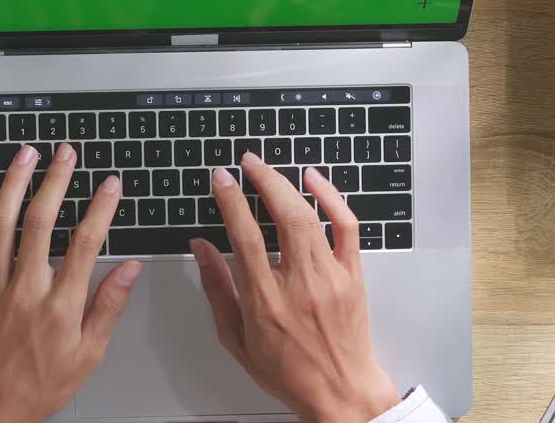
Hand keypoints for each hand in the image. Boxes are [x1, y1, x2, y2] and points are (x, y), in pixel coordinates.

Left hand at [0, 143, 142, 422]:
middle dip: (56, 180)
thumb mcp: (88, 355)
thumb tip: (130, 269)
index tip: (110, 184)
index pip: (85, 243)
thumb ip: (108, 307)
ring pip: (2, 223)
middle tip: (66, 153)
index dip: (100, 208)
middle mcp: (24, 290)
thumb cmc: (39, 386)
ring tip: (28, 154)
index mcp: (59, 306)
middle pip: (41, 221)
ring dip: (16, 183)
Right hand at [190, 152, 400, 422]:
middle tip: (246, 163)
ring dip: (287, 185)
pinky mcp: (352, 274)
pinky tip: (313, 180)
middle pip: (284, 217)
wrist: (340, 391)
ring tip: (267, 169)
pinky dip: (331, 197)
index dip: (231, 202)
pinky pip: (346, 226)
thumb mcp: (236, 338)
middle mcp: (300, 284)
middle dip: (262, 181)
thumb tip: (202, 248)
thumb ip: (217, 289)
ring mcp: (330, 277)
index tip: (221, 179)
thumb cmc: (288, 370)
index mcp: (266, 301)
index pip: (246, 238)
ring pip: (312, 217)